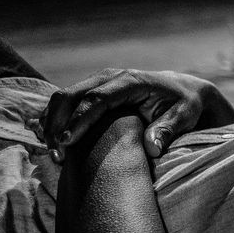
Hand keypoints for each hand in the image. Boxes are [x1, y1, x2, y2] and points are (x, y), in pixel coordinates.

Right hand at [40, 68, 233, 159]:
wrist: (182, 91)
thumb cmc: (185, 105)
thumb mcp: (184, 116)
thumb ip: (168, 129)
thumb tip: (152, 148)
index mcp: (130, 81)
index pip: (96, 99)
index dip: (79, 120)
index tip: (66, 142)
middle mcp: (109, 77)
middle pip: (70, 96)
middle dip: (57, 124)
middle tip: (57, 155)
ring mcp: (97, 82)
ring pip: (61, 99)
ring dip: (51, 124)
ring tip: (53, 154)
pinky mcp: (91, 91)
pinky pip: (64, 103)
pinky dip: (53, 120)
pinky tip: (49, 141)